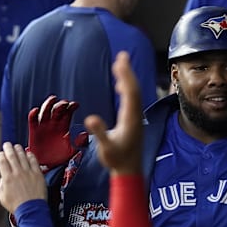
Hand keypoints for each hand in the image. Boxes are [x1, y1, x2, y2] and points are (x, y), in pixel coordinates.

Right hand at [0, 143, 46, 212]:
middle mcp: (17, 173)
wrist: (31, 210)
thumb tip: (3, 178)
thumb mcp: (2, 197)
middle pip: (12, 156)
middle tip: (7, 144)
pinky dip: (31, 156)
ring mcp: (28, 173)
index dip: (1, 156)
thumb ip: (2, 185)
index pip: (2, 162)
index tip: (1, 153)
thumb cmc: (17, 205)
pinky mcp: (37, 174)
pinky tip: (29, 153)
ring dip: (19, 150)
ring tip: (17, 146)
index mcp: (7, 178)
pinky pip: (34, 162)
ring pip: (23, 157)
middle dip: (8, 148)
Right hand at [27, 96, 87, 171]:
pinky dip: (33, 114)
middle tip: (65, 103)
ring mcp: (43, 125)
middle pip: (57, 109)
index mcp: (64, 125)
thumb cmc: (61, 156)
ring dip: (48, 104)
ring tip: (52, 99)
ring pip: (45, 111)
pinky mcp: (34, 130)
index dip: (71, 107)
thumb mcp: (72, 150)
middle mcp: (54, 123)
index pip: (68, 112)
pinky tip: (36, 111)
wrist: (48, 164)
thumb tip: (85, 134)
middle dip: (61, 105)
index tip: (75, 105)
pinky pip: (33, 120)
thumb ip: (79, 142)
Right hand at [84, 52, 142, 175]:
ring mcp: (135, 118)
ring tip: (121, 64)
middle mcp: (135, 115)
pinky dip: (127, 89)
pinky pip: (132, 100)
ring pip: (134, 94)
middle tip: (122, 55)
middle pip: (134, 89)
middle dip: (128, 72)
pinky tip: (121, 85)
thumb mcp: (106, 148)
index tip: (120, 62)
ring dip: (128, 78)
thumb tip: (90, 118)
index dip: (126, 76)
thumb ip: (99, 133)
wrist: (129, 171)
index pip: (130, 92)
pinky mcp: (133, 121)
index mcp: (130, 118)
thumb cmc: (116, 160)